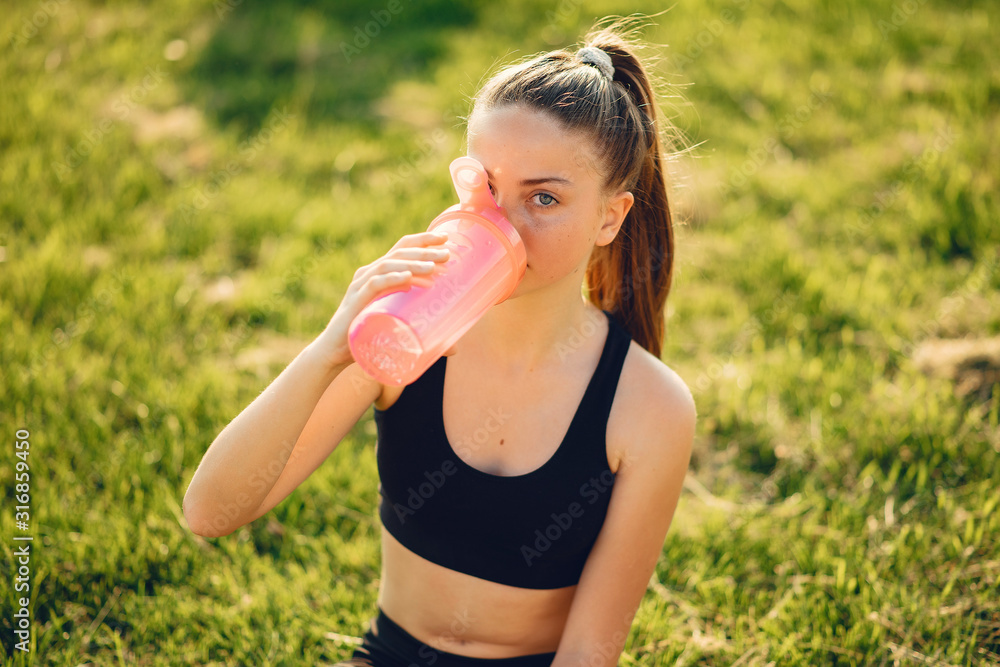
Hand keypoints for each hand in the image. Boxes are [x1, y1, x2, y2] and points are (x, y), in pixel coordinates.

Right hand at [313, 231, 451, 368]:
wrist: (335, 353)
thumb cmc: (368, 340)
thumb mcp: (399, 330)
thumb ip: (426, 335)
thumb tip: (456, 349)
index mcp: (380, 274)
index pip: (402, 248)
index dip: (423, 240)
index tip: (446, 239)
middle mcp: (370, 274)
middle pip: (399, 253)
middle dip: (425, 251)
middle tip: (447, 254)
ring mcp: (361, 285)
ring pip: (389, 264)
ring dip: (413, 264)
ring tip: (434, 268)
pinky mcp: (355, 300)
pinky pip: (375, 284)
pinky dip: (392, 279)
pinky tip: (407, 278)